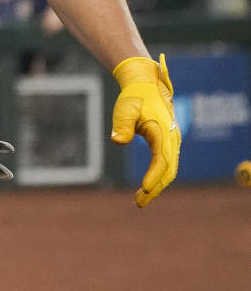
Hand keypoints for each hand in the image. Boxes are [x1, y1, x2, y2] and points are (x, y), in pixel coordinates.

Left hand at [111, 54, 179, 206]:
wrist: (146, 87)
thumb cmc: (134, 98)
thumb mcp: (125, 108)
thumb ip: (122, 125)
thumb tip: (117, 140)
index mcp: (164, 131)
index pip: (161, 159)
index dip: (154, 175)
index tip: (145, 188)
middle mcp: (172, 139)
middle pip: (168, 170)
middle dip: (155, 188)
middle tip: (139, 203)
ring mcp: (172, 142)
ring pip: (168, 170)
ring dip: (157, 186)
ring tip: (139, 200)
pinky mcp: (167, 144)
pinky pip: (165, 165)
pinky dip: (158, 177)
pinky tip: (146, 188)